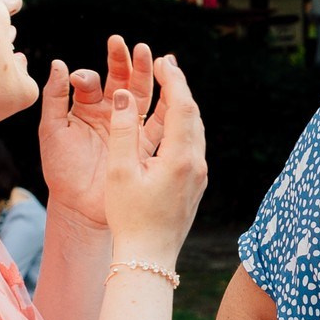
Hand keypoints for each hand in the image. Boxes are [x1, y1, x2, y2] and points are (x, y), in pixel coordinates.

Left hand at [38, 36, 168, 227]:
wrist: (79, 206)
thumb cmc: (61, 168)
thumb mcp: (52, 130)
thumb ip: (54, 96)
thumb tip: (60, 63)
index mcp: (87, 107)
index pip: (92, 82)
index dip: (90, 75)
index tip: (82, 78)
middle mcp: (110, 113)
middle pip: (122, 81)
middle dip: (128, 62)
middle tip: (132, 46)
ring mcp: (128, 128)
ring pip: (142, 96)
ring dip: (148, 77)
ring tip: (153, 57)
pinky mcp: (143, 145)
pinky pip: (158, 123)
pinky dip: (166, 107)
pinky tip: (171, 90)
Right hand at [101, 57, 204, 267]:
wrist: (149, 259)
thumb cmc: (129, 218)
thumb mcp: (120, 172)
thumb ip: (124, 131)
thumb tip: (127, 95)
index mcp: (180, 158)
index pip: (182, 106)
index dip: (172, 80)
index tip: (160, 60)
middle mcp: (196, 164)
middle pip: (193, 115)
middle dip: (179, 87)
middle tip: (164, 64)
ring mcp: (199, 176)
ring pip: (196, 130)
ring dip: (182, 105)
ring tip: (168, 87)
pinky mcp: (195, 185)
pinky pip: (193, 144)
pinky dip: (182, 125)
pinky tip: (170, 122)